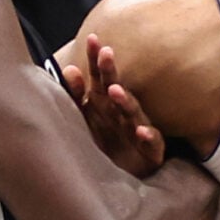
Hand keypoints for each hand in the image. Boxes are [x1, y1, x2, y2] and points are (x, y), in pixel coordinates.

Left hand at [61, 31, 165, 176]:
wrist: (122, 181)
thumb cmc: (104, 145)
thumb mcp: (85, 120)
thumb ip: (75, 97)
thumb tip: (67, 69)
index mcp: (104, 104)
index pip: (99, 78)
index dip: (95, 60)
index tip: (92, 39)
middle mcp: (121, 113)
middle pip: (115, 88)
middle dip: (109, 72)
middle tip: (105, 53)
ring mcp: (137, 130)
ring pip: (132, 113)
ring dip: (124, 101)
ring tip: (114, 91)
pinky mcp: (152, 152)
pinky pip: (152, 143)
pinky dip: (148, 136)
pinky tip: (141, 131)